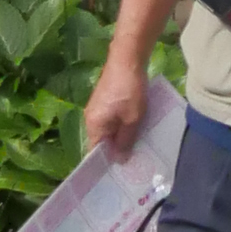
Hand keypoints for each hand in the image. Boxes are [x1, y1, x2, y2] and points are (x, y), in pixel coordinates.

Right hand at [80, 43, 148, 162]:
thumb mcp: (132, 118)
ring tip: (139, 148)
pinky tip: (137, 128)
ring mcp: (98, 108)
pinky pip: (113, 119)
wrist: (127, 57)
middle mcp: (91, 118)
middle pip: (102, 141)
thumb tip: (119, 160)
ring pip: (109, 130)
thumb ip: (126, 140)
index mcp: (93, 125)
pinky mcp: (106, 100)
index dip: (107, 163)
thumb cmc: (129, 90)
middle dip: (116, 151)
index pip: (95, 152)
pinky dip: (123, 125)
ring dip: (122, 137)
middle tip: (134, 163)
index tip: (121, 173)